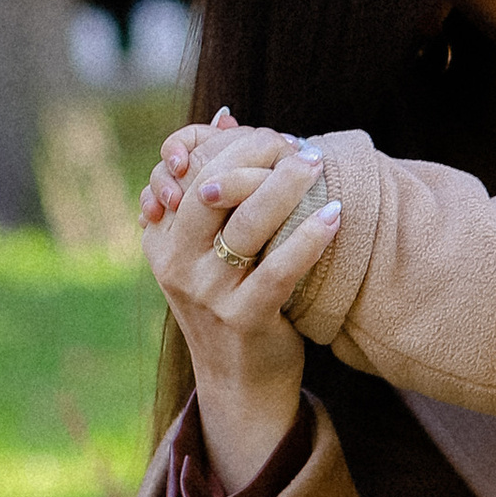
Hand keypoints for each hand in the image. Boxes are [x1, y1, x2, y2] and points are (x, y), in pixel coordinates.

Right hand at [140, 106, 339, 487]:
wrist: (239, 382)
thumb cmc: (231, 299)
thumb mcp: (212, 243)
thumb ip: (215, 183)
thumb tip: (224, 114)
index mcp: (161, 239)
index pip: (186, 174)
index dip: (227, 147)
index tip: (268, 134)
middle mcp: (176, 265)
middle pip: (209, 192)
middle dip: (252, 159)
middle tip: (295, 143)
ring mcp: (207, 294)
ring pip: (245, 226)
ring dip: (285, 189)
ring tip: (317, 164)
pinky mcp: (242, 320)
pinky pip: (278, 271)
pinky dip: (308, 240)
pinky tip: (334, 216)